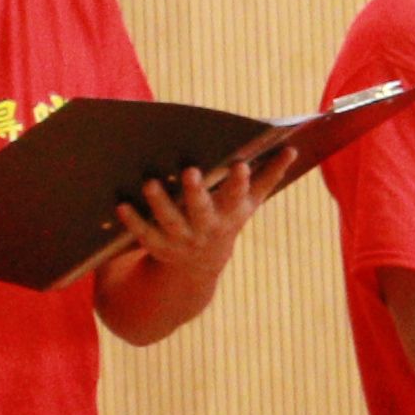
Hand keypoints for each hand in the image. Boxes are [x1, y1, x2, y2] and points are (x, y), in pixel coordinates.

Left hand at [106, 161, 261, 276]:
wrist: (199, 265)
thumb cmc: (226, 220)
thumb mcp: (249, 203)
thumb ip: (269, 176)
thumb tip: (293, 148)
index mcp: (230, 214)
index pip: (238, 197)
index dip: (239, 183)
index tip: (240, 165)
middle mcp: (207, 228)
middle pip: (201, 210)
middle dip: (197, 193)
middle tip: (191, 170)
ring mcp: (181, 239)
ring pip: (170, 221)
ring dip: (160, 203)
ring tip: (150, 183)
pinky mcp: (158, 246)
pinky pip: (144, 234)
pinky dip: (133, 221)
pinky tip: (121, 205)